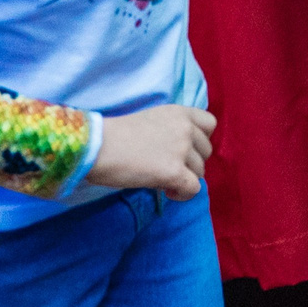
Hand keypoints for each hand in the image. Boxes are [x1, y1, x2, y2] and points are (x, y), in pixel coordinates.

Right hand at [89, 104, 216, 199]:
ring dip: (185, 178)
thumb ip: (170, 130)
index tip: (184, 150)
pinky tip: (167, 192)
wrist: (98, 146)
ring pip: (200, 171)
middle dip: (191, 162)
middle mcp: (186, 128)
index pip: (210, 124)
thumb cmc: (114, 135)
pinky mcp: (175, 172)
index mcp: (180, 112)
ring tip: (164, 181)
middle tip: (169, 168)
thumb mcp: (150, 120)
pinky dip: (182, 194)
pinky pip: (193, 189)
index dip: (200, 140)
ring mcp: (182, 150)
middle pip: (206, 151)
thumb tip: (178, 152)